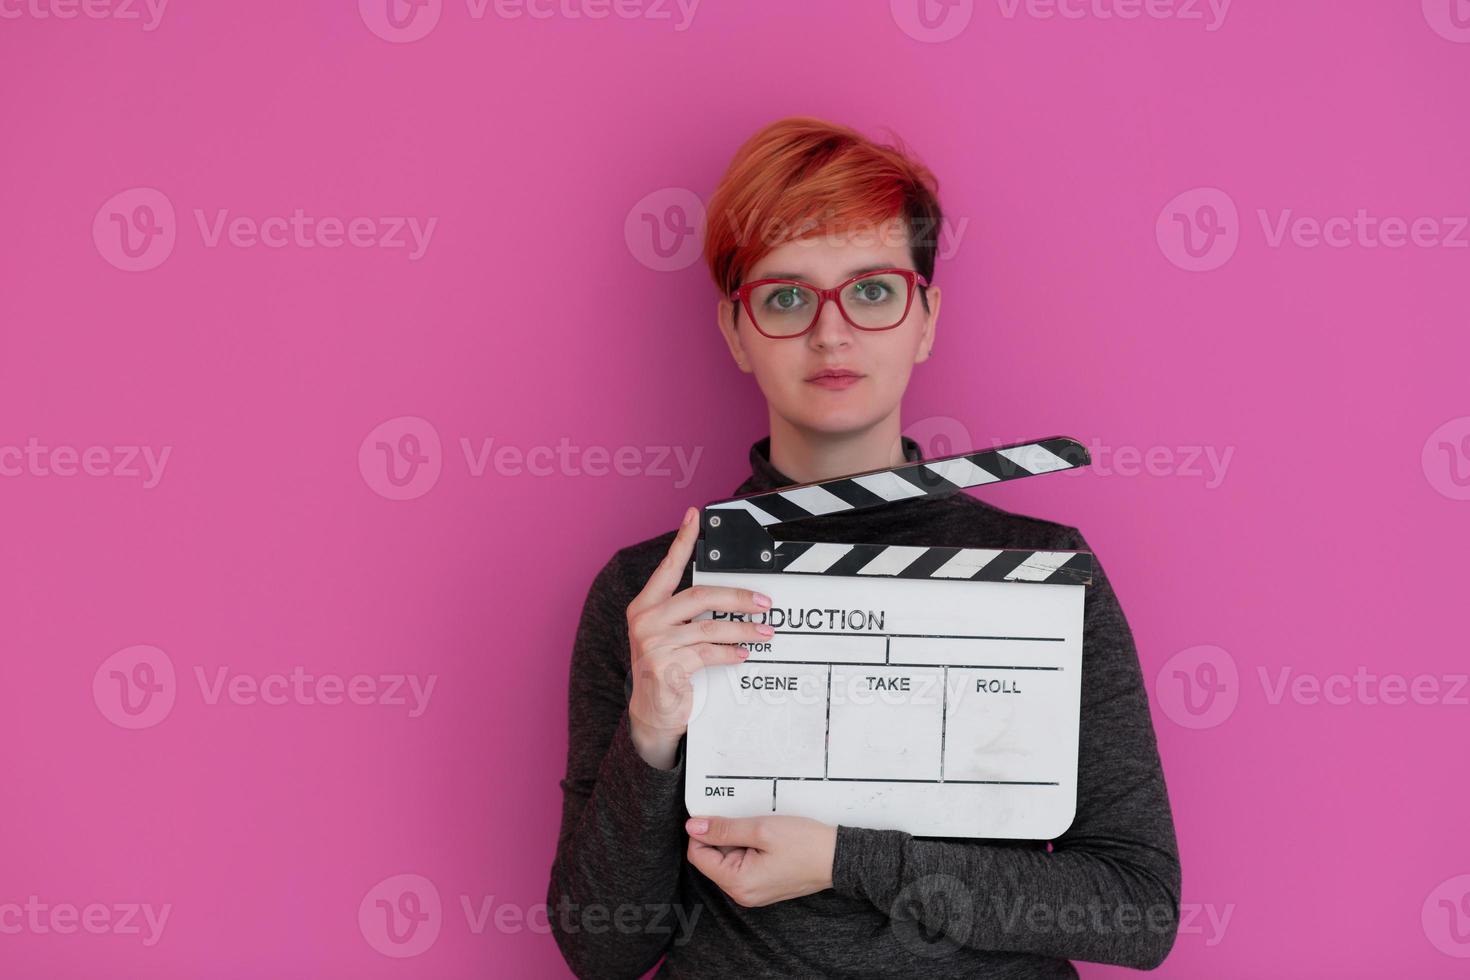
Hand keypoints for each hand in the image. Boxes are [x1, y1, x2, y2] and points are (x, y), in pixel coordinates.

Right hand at [625, 506, 774, 768]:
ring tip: (764, 632)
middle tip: (765, 602)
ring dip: (742, 630)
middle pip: (698, 596)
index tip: (695, 516)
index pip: (667, 567)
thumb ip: (690, 613)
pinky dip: (730, 653)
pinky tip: (744, 655)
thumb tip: (731, 596)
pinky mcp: (663, 666)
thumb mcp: (671, 634)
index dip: (683, 541)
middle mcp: (645, 620)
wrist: (652, 711)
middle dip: (736, 597)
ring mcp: (652, 643)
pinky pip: (706, 653)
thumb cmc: (667, 666)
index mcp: (645, 605)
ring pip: (708, 628)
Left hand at [684, 814, 836, 907]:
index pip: (698, 855)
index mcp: (737, 883)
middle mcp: (742, 894)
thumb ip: (724, 829)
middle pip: (712, 858)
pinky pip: (743, 864)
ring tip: (762, 832)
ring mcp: (752, 892)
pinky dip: (749, 848)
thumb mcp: (761, 829)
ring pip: (728, 859)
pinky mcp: (762, 886)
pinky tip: (767, 840)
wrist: (839, 858)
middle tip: (750, 824)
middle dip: (725, 836)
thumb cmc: (805, 845)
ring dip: (739, 841)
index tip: (722, 816)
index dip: (704, 832)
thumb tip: (693, 827)